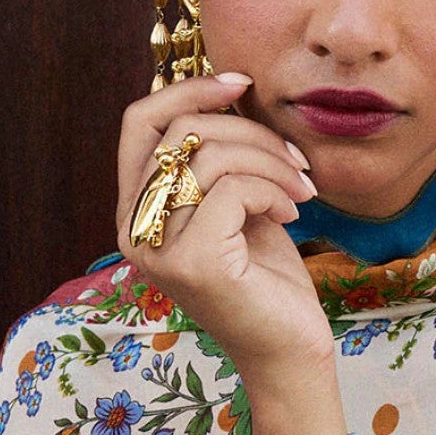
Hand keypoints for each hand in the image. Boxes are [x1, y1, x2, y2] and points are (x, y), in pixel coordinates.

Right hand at [117, 74, 333, 389]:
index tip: (242, 84)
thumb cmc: (267, 278)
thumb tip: (230, 88)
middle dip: (249, 130)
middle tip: (295, 159)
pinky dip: (272, 189)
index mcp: (137, 210)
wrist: (289, 350)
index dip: (189, 90)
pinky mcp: (193, 264)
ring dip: (271, 161)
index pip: (139, 122)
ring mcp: (158, 250)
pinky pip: (231, 189)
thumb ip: (220, 158)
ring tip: (301, 188)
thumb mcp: (238, 203)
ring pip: (209, 156)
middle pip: (178, 131)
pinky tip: (293, 213)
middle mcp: (134, 230)